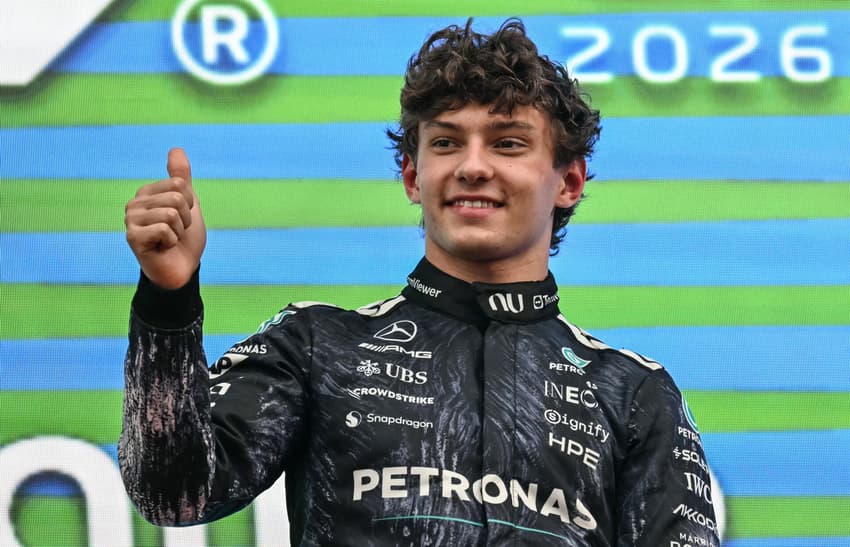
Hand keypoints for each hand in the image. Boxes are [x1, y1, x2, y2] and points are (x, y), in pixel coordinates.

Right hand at [125, 148, 206, 288]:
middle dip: (186, 219)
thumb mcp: (188, 204)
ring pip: (172, 214)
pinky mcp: (132, 237)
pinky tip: (162, 248)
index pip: (181, 184)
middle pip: (177, 198)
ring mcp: (131, 220)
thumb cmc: (184, 239)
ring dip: (179, 232)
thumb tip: (176, 149)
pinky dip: (171, 241)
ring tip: (169, 240)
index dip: (191, 204)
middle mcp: (134, 203)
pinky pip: (164, 229)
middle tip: (176, 232)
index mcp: (147, 193)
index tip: (182, 219)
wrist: (181, 269)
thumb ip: (181, 178)